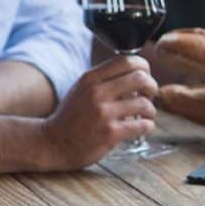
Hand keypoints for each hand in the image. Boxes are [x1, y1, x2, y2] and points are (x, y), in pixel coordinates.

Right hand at [42, 56, 157, 169]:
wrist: (52, 144)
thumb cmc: (72, 116)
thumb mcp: (82, 89)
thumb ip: (105, 78)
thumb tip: (137, 71)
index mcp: (91, 78)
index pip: (128, 61)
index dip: (144, 67)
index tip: (145, 77)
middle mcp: (97, 92)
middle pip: (141, 78)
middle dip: (152, 86)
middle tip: (150, 95)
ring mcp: (103, 113)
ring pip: (145, 104)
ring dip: (151, 110)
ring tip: (146, 115)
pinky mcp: (109, 133)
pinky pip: (142, 125)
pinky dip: (148, 126)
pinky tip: (144, 127)